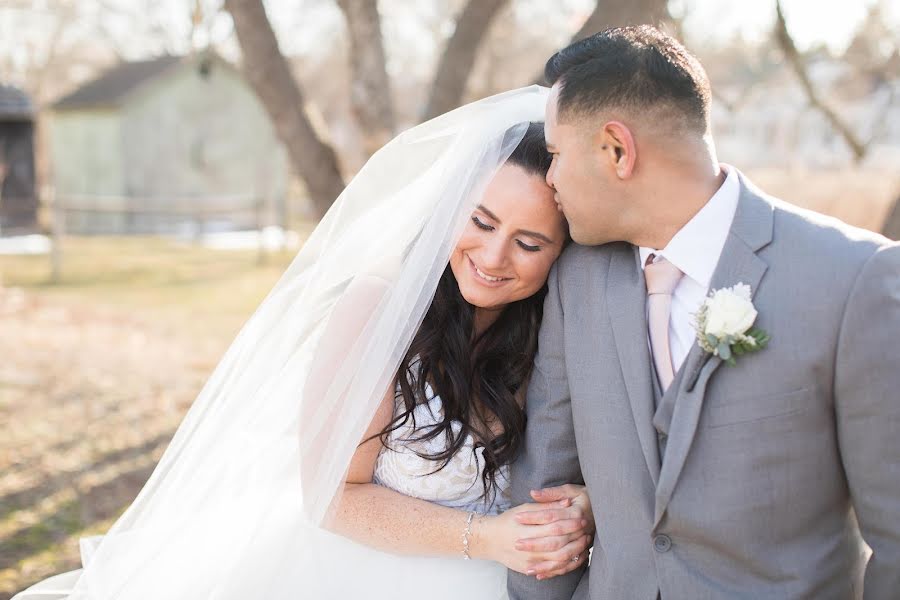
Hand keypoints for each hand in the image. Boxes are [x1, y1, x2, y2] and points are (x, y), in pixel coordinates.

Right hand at [472, 497, 591, 578]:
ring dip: (574, 551)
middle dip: (575, 537)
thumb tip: (567, 502)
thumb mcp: (525, 508)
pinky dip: (566, 564)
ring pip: (558, 559)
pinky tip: (575, 556)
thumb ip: (546, 506)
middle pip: (558, 544)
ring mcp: (529, 560)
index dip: (570, 523)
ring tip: (584, 543)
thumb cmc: (508, 521)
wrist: (490, 540)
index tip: (582, 518)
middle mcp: (527, 547)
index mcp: (526, 529)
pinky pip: (552, 570)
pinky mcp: (530, 569)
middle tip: (587, 530)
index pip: (554, 527)